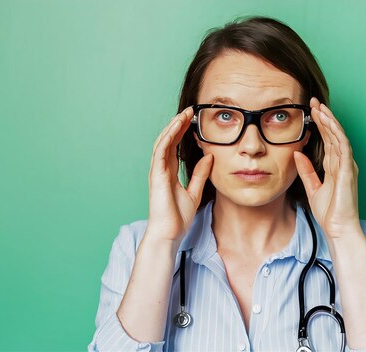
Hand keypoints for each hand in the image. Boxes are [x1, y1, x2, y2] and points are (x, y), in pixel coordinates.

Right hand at [146, 106, 213, 241]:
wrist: (169, 233)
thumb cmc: (178, 217)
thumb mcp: (195, 192)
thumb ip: (200, 174)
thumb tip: (209, 157)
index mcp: (170, 173)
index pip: (175, 146)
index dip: (182, 132)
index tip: (192, 120)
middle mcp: (162, 169)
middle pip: (168, 140)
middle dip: (178, 125)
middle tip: (190, 111)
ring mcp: (157, 172)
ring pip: (163, 143)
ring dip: (172, 128)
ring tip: (183, 115)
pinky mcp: (156, 176)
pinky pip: (160, 152)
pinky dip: (167, 139)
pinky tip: (174, 128)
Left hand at [293, 97, 361, 238]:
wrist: (338, 229)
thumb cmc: (329, 213)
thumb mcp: (312, 188)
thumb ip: (306, 170)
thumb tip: (297, 153)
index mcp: (334, 167)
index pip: (327, 140)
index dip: (320, 124)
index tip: (310, 110)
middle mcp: (343, 163)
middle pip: (333, 134)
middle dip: (324, 117)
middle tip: (313, 101)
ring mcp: (347, 166)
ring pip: (339, 137)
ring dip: (330, 121)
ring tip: (320, 107)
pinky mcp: (348, 171)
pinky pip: (343, 148)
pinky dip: (337, 133)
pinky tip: (330, 123)